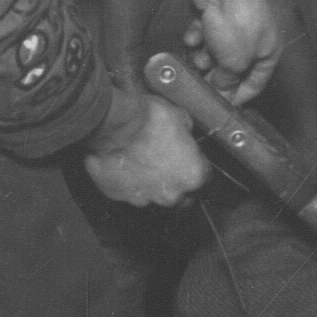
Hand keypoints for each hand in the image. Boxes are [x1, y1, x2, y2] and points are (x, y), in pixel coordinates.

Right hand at [81, 91, 207, 207]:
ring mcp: (144, 199)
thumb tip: (184, 138)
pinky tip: (124, 166)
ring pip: (154, 196)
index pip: (204, 178)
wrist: (112, 123)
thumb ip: (187, 137)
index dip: (197, 166)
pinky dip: (128, 183)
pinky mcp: (119, 197)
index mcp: (193, 176)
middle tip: (167, 164)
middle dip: (176, 183)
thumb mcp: (182, 118)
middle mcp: (171, 194)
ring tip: (141, 163)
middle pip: (181, 196)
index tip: (189, 158)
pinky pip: (128, 192)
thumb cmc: (149, 119)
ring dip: (151, 184)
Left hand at [157, 0, 280, 103]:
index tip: (224, 106)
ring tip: (198, 56)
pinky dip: (199, 36)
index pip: (258, 82)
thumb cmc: (237, 22)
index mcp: (270, 50)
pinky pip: (207, 32)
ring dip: (205, 56)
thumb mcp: (233, 63)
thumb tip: (221, 93)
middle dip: (217, 74)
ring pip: (218, 49)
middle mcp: (256, 36)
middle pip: (234, 66)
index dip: (241, 96)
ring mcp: (237, 22)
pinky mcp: (218, 11)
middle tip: (203, 81)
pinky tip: (192, 36)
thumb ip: (227, 82)